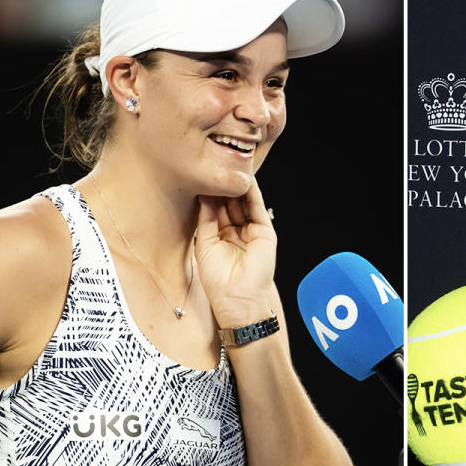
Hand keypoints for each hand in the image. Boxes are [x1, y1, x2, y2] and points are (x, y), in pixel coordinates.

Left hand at [194, 179, 276, 326]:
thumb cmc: (218, 280)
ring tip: (227, 169)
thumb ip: (206, 220)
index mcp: (221, 236)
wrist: (237, 298)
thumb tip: (205, 196)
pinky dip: (252, 193)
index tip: (201, 176)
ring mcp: (251, 230)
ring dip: (236, 187)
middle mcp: (237, 231)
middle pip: (229, 203)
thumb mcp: (205, 244)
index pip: (216, 209)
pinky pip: (257, 207)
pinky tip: (245, 180)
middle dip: (222, 187)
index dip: (210, 194)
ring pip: (243, 203)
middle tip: (214, 167)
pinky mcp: (264, 231)